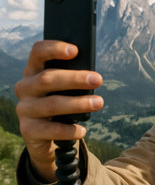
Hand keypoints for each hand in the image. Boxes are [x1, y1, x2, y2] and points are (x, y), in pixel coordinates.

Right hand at [15, 40, 102, 181]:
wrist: (44, 135)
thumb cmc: (60, 102)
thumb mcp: (64, 88)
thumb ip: (72, 79)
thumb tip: (93, 77)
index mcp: (34, 71)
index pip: (38, 53)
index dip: (54, 49)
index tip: (75, 50)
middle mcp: (25, 88)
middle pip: (47, 78)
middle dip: (75, 78)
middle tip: (98, 80)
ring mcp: (25, 109)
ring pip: (52, 104)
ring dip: (78, 103)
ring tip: (99, 103)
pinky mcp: (28, 130)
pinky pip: (51, 130)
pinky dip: (70, 130)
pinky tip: (82, 130)